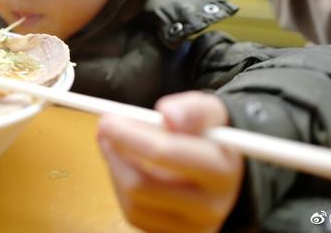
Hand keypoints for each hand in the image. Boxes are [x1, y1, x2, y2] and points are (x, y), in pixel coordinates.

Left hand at [97, 91, 243, 232]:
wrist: (226, 172)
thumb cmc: (210, 136)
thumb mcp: (209, 112)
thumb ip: (192, 110)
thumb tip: (169, 115)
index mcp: (220, 170)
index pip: (165, 154)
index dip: (130, 136)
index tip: (109, 120)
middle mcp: (209, 206)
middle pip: (142, 185)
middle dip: (115, 154)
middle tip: (103, 129)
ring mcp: (191, 228)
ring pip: (133, 203)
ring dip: (114, 169)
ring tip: (112, 143)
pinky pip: (134, 215)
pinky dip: (121, 188)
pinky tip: (123, 166)